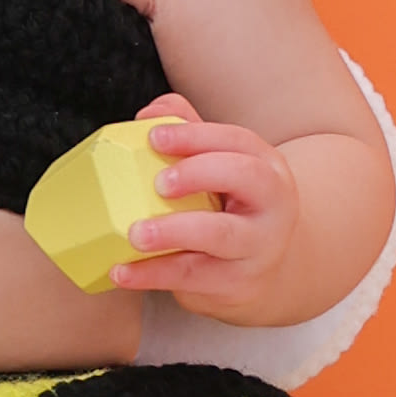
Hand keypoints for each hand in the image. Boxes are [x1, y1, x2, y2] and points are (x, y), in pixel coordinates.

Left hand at [104, 91, 301, 314]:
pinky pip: (194, 278)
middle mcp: (273, 204)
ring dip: (174, 231)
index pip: (237, 141)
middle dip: (200, 173)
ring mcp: (259, 246)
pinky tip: (122, 271)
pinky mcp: (238, 283)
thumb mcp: (219, 171)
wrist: (262, 272)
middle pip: (246, 177)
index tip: (155, 137)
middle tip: (159, 183)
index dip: (196, 136)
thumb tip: (150, 113)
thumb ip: (190, 134)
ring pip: (221, 235)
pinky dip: (153, 274)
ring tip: (135, 235)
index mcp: (267, 167)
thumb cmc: (230, 210)